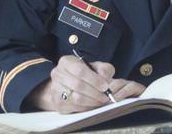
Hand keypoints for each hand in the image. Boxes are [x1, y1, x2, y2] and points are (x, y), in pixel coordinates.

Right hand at [27, 56, 144, 112]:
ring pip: (77, 99)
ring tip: (104, 103)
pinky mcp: (58, 105)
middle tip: (109, 98)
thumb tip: (116, 75)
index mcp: (67, 61)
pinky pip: (74, 109)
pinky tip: (95, 108)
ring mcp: (56, 90)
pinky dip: (87, 109)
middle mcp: (58, 74)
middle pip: (79, 86)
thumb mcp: (91, 67)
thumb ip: (103, 68)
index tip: (107, 85)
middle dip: (97, 93)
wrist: (54, 89)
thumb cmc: (80, 76)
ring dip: (94, 102)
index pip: (79, 69)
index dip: (94, 78)